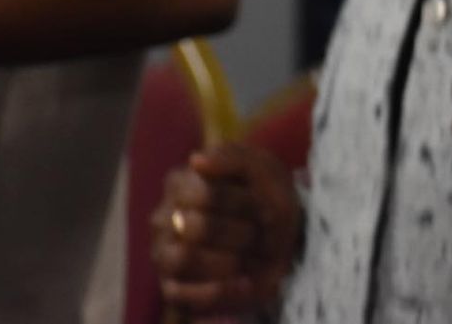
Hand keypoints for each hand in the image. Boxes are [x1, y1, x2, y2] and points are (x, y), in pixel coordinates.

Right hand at [151, 141, 300, 314]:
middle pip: (196, 227)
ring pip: (184, 258)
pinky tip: (243, 282)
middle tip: (258, 232)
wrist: (287, 239)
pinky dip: (220, 289)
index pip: (204, 196)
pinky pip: (182, 293)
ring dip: (229, 260)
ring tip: (250, 258)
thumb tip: (195, 160)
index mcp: (181, 183)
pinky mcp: (171, 286)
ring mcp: (164, 252)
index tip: (263, 204)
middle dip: (240, 232)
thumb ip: (235, 158)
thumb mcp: (266, 171)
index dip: (242, 203)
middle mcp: (164, 217)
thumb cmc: (269, 200)